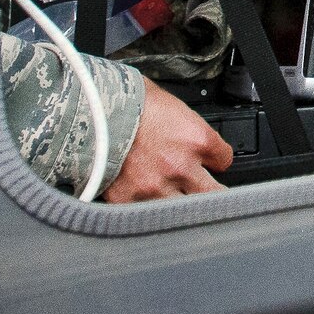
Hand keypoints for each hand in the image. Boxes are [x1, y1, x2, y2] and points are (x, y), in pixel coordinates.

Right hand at [101, 78, 234, 200]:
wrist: (89, 108)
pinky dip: (145, 211)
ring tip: (175, 204)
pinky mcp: (129, 200)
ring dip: (180, 207)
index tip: (209, 162)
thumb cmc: (126, 98)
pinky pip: (145, 216)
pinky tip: (144, 205)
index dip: (216, 161)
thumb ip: (186, 126)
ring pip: (183, 212)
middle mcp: (181, 167)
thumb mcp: (169, 104)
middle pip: (214, 194)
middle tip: (207, 194)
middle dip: (212, 194)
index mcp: (196, 139)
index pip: (224, 160)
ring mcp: (155, 187)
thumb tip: (189, 134)